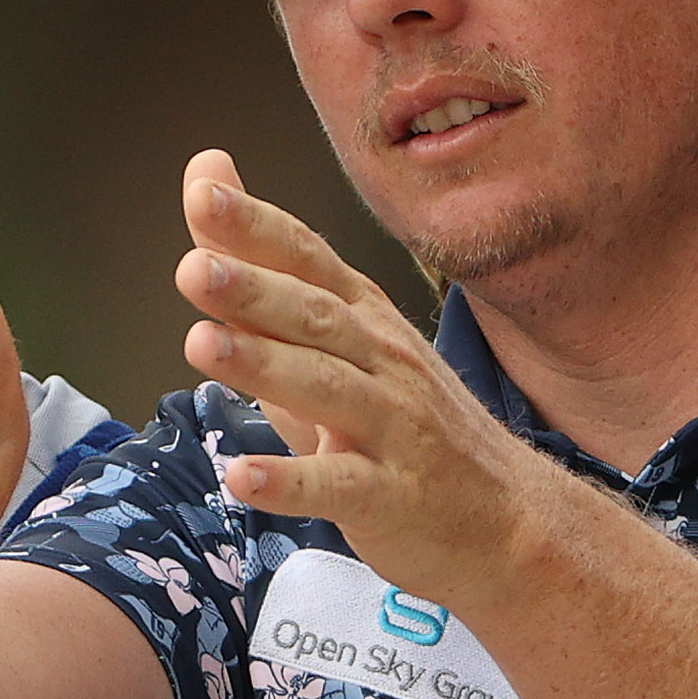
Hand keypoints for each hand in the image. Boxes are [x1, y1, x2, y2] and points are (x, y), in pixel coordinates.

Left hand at [170, 149, 579, 610]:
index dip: (258, 227)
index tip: (203, 193)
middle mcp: (382, 361)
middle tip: (193, 268)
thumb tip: (204, 183)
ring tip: (201, 345)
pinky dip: (290, 481)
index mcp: (363, 319)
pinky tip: (242, 478)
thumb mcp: (332, 341)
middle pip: (316, 317)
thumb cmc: (399, 418)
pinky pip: (340, 487)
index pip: (308, 260)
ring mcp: (392, 428)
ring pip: (327, 390)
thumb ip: (261, 272)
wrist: (504, 515)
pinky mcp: (391, 497)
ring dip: (263, 366)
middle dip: (254, 290)